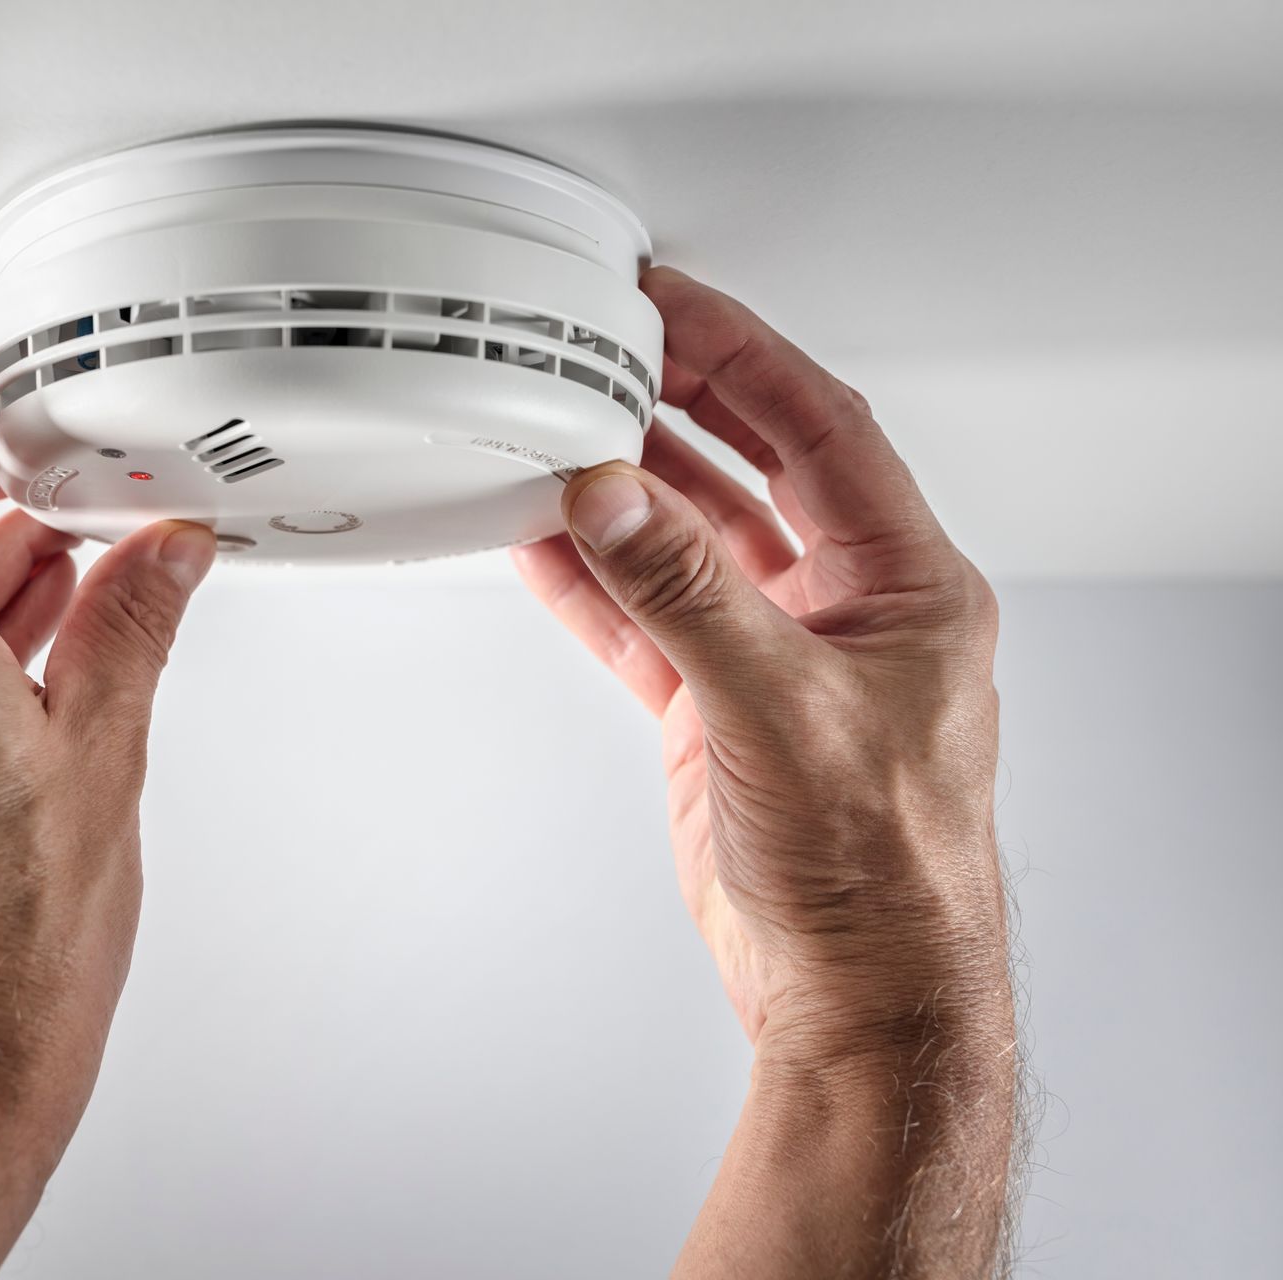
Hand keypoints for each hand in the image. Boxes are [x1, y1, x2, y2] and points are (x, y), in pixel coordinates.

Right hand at [514, 268, 1015, 1274]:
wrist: (852, 991)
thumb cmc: (879, 869)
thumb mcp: (783, 708)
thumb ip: (689, 593)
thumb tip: (615, 498)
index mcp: (905, 584)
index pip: (821, 425)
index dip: (743, 352)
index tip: (671, 304)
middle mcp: (846, 607)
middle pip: (752, 466)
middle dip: (678, 402)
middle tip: (603, 348)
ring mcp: (775, 656)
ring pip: (688, 541)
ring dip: (624, 491)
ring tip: (554, 433)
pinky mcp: (718, 709)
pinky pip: (646, 618)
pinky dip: (594, 581)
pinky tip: (544, 543)